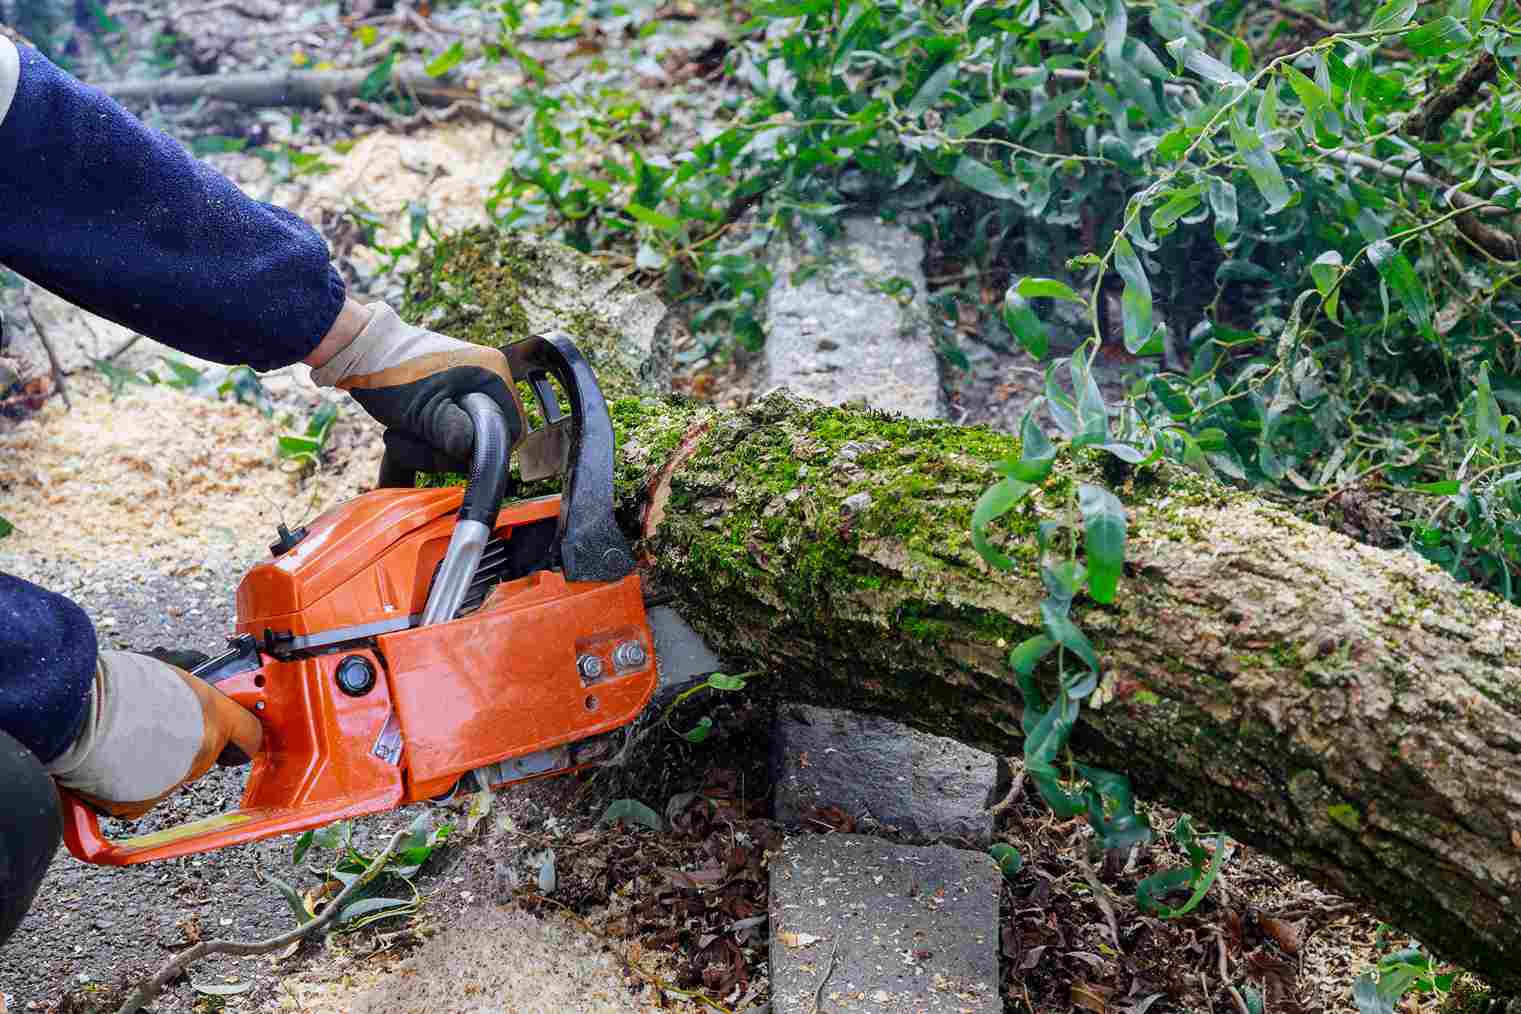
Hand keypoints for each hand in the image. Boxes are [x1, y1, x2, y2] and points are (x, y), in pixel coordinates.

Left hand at [307, 300, 525, 467]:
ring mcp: (467, 381)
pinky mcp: (447, 390)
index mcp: (492, 372)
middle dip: (446, 449)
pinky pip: (446, 426)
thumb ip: (452, 433)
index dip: (485, 451)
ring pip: (461, 435)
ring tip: (398, 434)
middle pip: (483, 435)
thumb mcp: (422, 411)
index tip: (451, 456)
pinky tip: (401, 429)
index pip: (510, 428)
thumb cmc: (389, 374)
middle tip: (413, 442)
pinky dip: (424, 435)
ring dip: (429, 445)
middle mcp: (487, 374)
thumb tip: (471, 452)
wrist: (355, 350)